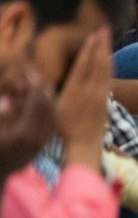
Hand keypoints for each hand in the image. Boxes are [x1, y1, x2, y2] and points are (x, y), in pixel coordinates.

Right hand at [0, 64, 54, 180]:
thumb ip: (0, 115)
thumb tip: (7, 101)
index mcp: (24, 133)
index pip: (36, 103)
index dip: (33, 84)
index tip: (30, 71)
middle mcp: (38, 139)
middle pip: (47, 107)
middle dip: (42, 90)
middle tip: (37, 75)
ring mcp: (42, 144)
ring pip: (52, 115)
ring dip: (47, 99)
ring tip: (41, 85)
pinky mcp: (42, 147)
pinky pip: (50, 124)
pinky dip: (48, 111)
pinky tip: (42, 103)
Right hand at [56, 27, 111, 166]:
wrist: (83, 144)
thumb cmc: (62, 128)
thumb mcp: (52, 108)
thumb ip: (53, 91)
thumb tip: (46, 77)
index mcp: (75, 91)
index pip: (83, 65)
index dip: (88, 50)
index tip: (92, 36)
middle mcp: (90, 91)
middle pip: (97, 64)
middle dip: (101, 45)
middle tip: (104, 29)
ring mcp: (100, 96)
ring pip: (105, 70)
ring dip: (107, 52)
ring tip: (108, 38)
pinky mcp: (106, 101)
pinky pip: (109, 80)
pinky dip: (109, 67)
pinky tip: (110, 59)